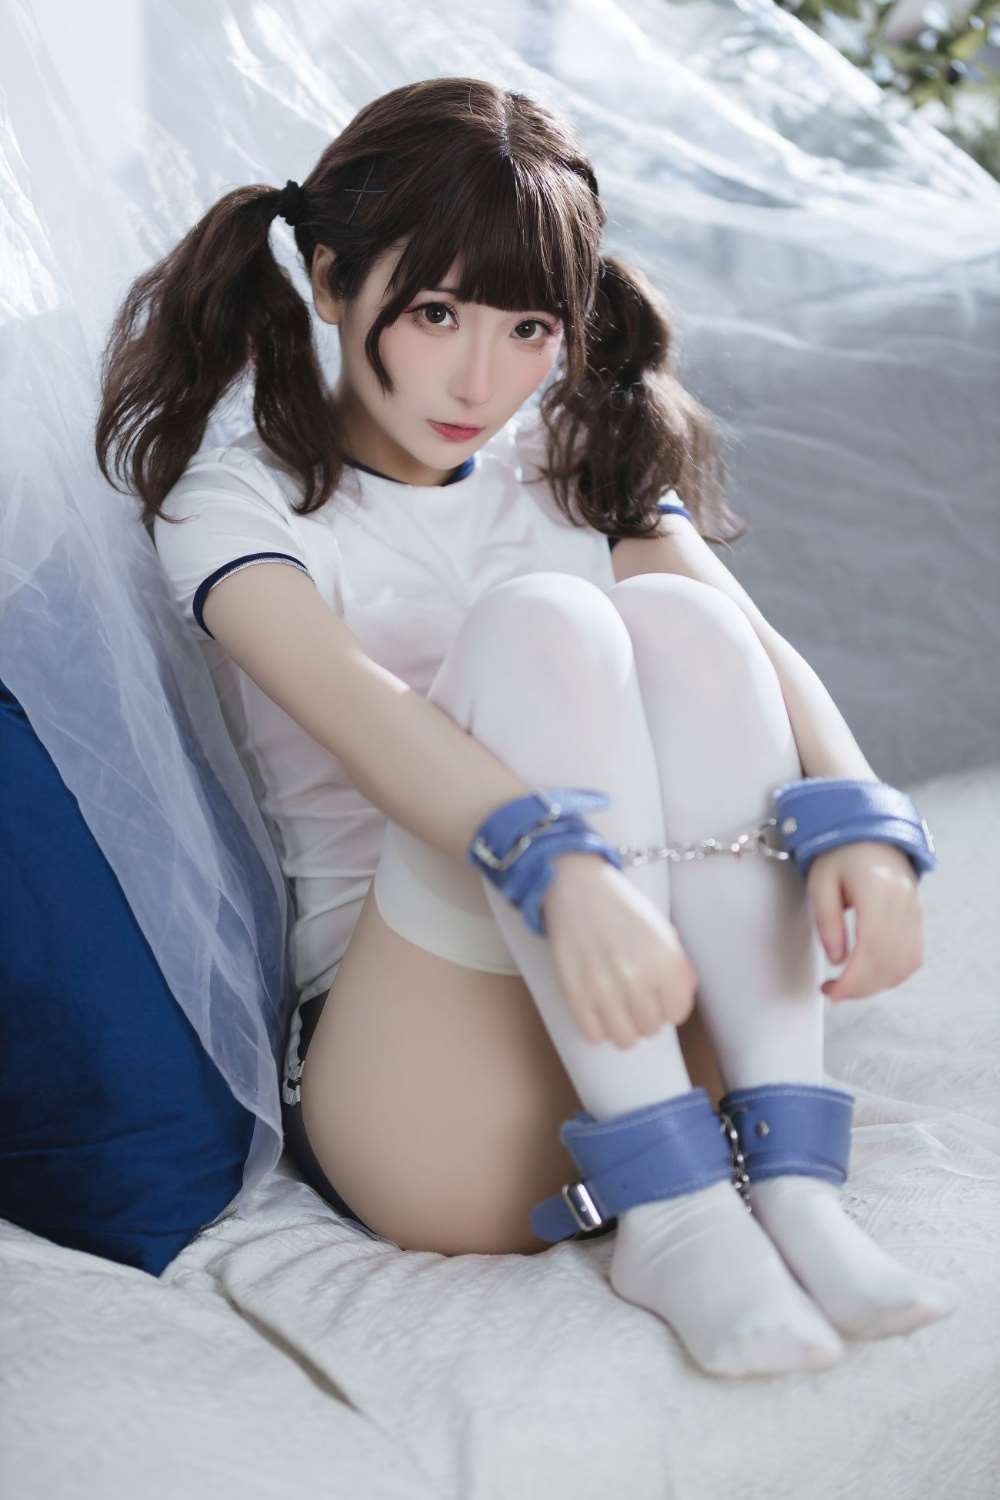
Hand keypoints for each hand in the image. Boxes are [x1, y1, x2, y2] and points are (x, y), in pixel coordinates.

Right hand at [541, 853, 697, 1046]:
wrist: (576, 886)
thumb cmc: (622, 908)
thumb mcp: (663, 931)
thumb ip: (678, 969)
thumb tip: (678, 1003)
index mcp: (665, 959)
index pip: (678, 1013)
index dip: (669, 1005)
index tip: (659, 994)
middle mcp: (637, 976)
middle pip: (651, 1028)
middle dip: (645, 1015)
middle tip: (634, 996)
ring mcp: (604, 987)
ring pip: (624, 1039)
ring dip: (623, 1027)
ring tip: (617, 1008)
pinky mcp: (574, 991)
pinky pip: (593, 1035)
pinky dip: (597, 1028)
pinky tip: (597, 1009)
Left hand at [806, 841, 922, 1001]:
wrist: (869, 832)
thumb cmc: (839, 854)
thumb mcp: (820, 882)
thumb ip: (827, 922)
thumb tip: (837, 961)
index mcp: (878, 892)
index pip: (872, 950)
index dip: (853, 980)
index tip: (831, 992)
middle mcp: (903, 904)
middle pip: (890, 963)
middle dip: (861, 987)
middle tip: (832, 991)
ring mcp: (915, 910)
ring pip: (905, 964)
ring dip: (876, 984)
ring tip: (848, 983)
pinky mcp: (917, 916)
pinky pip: (913, 956)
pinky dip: (893, 973)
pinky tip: (869, 973)